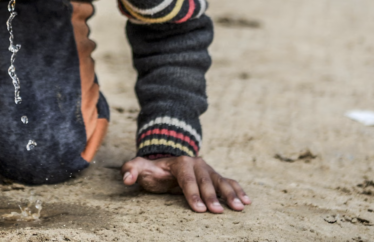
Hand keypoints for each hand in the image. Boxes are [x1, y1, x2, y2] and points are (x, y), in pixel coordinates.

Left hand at [121, 156, 249, 213]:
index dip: (193, 194)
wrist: (166, 161)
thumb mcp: (139, 167)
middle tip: (218, 213)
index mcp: (180, 162)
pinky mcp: (214, 176)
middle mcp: (197, 164)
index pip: (187, 179)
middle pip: (206, 181)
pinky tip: (247, 201)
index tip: (198, 209)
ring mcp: (208, 169)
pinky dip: (238, 190)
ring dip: (231, 194)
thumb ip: (131, 170)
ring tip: (240, 207)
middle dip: (213, 197)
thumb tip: (126, 179)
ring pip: (221, 181)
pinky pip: (229, 182)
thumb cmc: (152, 169)